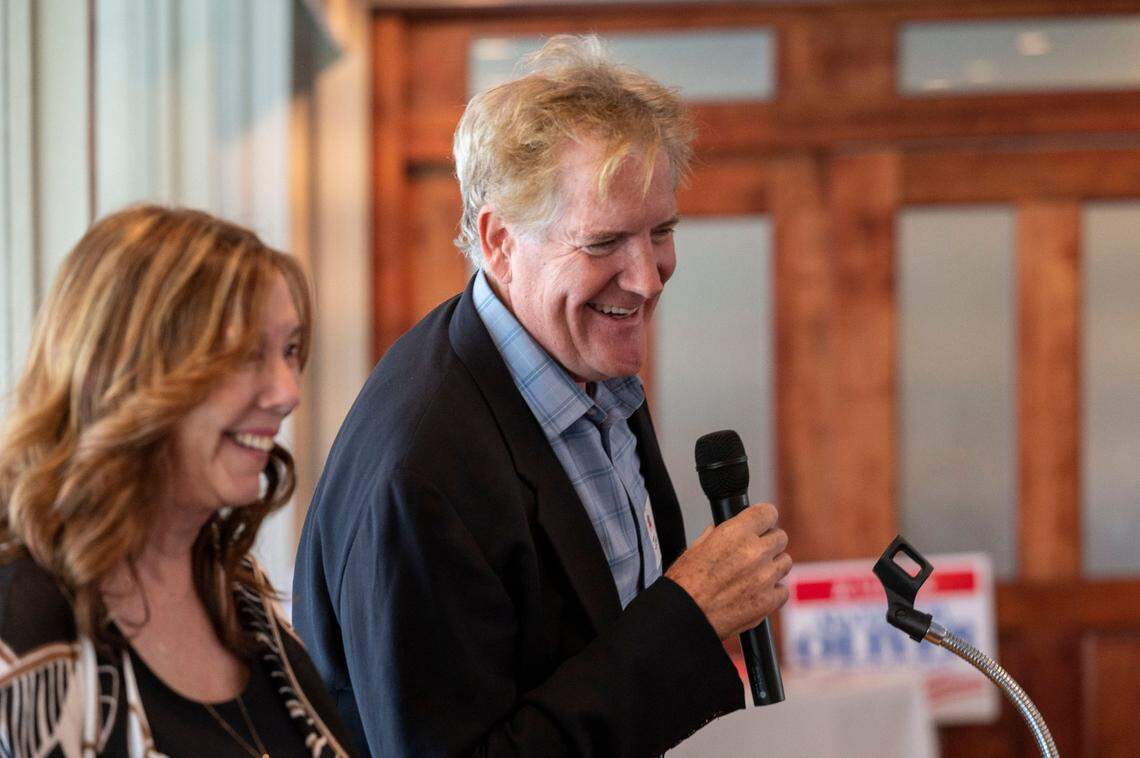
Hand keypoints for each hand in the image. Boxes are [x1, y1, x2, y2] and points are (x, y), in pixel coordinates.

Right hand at [665, 503, 791, 639]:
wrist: (685, 616)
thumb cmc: (685, 583)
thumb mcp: (696, 547)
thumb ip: (719, 534)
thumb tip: (728, 529)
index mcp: (735, 534)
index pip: (768, 513)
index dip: (764, 518)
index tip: (762, 524)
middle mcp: (754, 552)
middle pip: (780, 537)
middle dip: (769, 543)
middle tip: (754, 553)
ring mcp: (765, 577)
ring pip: (785, 562)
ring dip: (773, 566)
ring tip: (754, 575)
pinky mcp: (769, 601)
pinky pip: (783, 590)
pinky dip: (772, 591)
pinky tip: (755, 593)